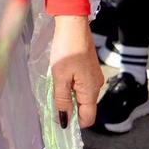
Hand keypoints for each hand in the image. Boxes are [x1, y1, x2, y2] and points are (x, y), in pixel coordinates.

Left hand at [50, 14, 102, 128]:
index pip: (88, 118)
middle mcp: (96, 86)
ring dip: (69, 98)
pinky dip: (72, 89)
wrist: (73, 26)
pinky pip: (82, 87)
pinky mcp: (90, 70)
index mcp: (91, 90)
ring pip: (83, 97)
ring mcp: (94, 77)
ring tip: (55, 91)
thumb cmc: (66, 50)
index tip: (59, 121)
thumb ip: (62, 100)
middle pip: (85, 108)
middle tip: (52, 105)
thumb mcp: (59, 77)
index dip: (75, 123)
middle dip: (70, 110)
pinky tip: (61, 82)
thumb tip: (64, 121)